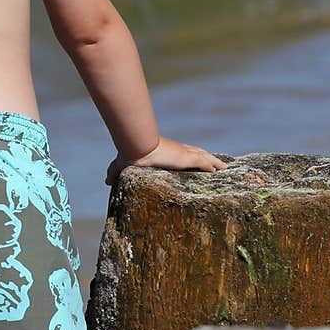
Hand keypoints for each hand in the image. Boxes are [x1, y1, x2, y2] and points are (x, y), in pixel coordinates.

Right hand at [105, 136, 227, 185]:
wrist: (137, 147)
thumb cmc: (131, 153)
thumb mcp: (123, 165)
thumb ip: (115, 173)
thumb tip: (106, 181)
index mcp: (164, 152)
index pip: (179, 153)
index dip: (187, 156)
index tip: (192, 159)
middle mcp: (176, 151)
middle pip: (195, 153)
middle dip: (204, 157)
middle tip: (214, 164)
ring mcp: (183, 153)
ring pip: (204, 157)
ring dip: (214, 162)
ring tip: (224, 168)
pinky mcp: (188, 157)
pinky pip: (206, 162)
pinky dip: (214, 165)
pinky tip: (222, 170)